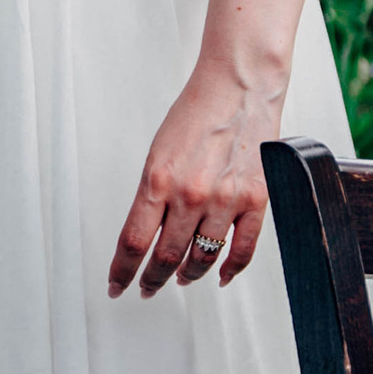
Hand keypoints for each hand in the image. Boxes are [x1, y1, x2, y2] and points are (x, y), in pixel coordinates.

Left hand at [108, 55, 284, 301]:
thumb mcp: (158, 152)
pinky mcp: (256, 200)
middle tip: (146, 287)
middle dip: (152, 279)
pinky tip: (221, 276)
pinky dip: (230, 269)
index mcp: (158, 180)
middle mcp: (191, 194)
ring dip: (188, 276)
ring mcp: (225, 200)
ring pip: (202, 259)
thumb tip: (147, 232)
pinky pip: (242, 249)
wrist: (239, 86)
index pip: (133, 243)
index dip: (122, 272)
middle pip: (166, 258)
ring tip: (180, 279)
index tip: (117, 285)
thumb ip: (152, 194)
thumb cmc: (198, 111)